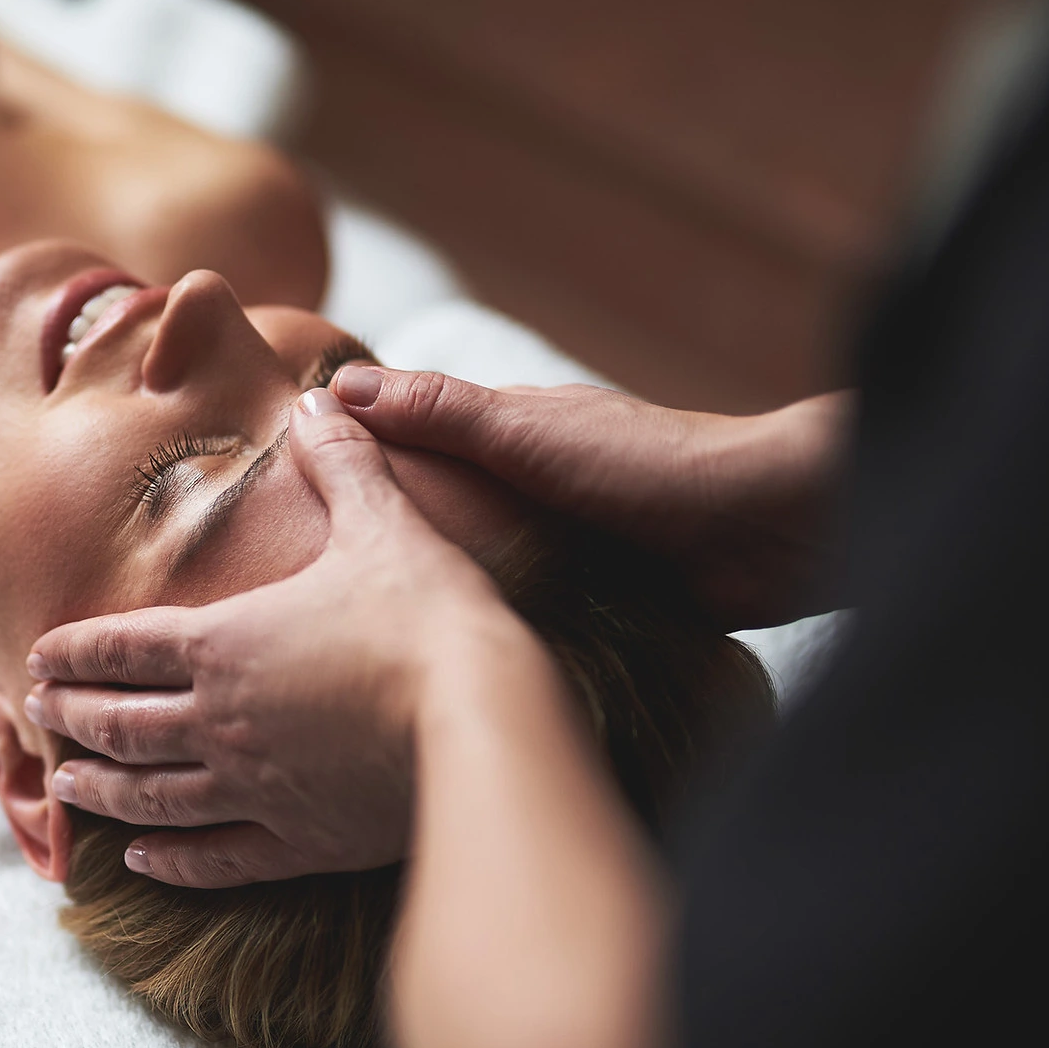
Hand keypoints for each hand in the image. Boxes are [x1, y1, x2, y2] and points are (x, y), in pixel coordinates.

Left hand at [24, 387, 523, 887]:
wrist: (480, 717)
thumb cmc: (427, 614)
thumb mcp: (383, 521)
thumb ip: (342, 462)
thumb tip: (319, 399)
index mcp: (224, 642)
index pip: (121, 646)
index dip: (74, 651)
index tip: (36, 656)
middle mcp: (218, 721)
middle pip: (119, 723)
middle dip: (70, 716)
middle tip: (36, 714)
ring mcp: (251, 790)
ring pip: (148, 797)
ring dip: (98, 791)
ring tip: (65, 788)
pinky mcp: (296, 844)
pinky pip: (212, 860)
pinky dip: (169, 863)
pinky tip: (144, 862)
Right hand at [327, 366, 851, 630]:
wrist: (767, 531)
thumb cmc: (649, 466)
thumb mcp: (527, 432)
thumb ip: (440, 413)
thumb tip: (337, 386)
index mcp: (512, 435)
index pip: (414, 436)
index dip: (353, 454)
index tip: (280, 494)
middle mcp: (531, 488)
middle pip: (440, 507)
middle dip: (386, 537)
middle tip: (311, 591)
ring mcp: (562, 546)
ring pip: (479, 565)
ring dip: (437, 589)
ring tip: (364, 638)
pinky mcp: (594, 602)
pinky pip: (523, 612)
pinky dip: (489, 626)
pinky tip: (447, 661)